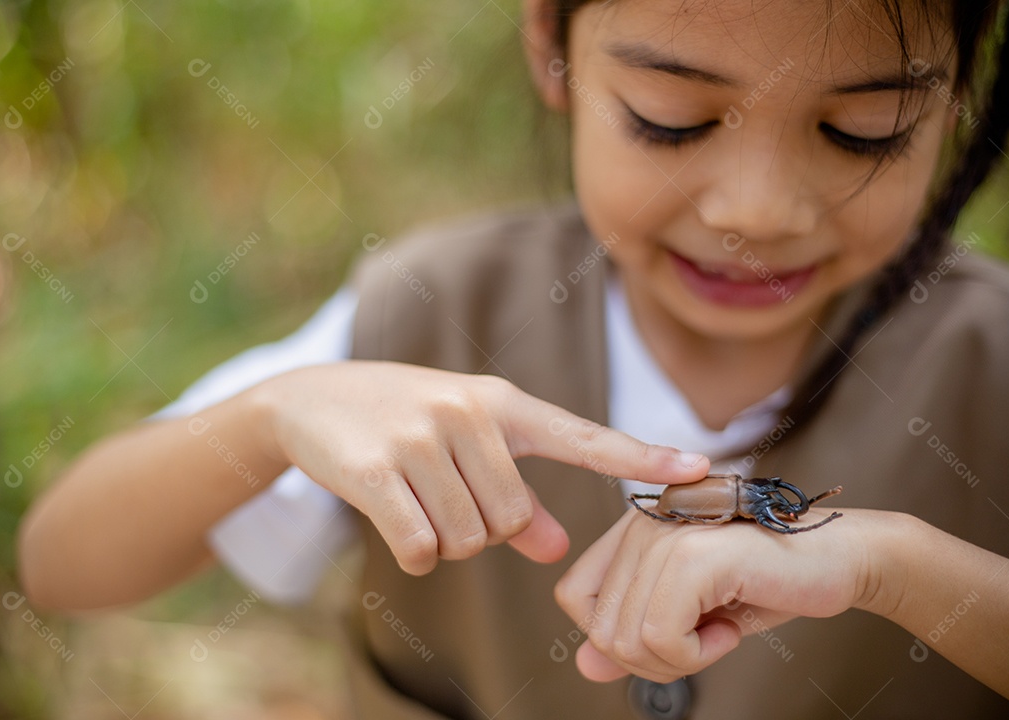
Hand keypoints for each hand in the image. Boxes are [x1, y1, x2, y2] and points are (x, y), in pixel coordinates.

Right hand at [255, 361, 709, 574]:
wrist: (308, 399)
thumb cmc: (401, 421)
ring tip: (417, 499)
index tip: (700, 467)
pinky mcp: (379, 470)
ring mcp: (422, 438)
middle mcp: (469, 414)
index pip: (584, 435)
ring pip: (468, 541)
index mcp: (502, 404)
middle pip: (511, 521)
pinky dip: (413, 554)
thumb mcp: (464, 445)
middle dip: (482, 532)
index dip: (643, 457)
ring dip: (445, 542)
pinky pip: (423, 549)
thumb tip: (554, 548)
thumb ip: (517, 497)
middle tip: (445, 497)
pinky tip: (394, 520)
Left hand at [555, 507, 883, 682]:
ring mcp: (665, 536)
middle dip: (653, 660)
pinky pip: (660, 637)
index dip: (613, 636)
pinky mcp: (694, 556)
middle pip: (600, 628)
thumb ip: (635, 637)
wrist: (838, 560)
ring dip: (679, 660)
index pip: (574, 596)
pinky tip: (730, 629)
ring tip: (718, 631)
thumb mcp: (690, 617)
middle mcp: (641, 524)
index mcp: (633, 531)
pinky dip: (697, 654)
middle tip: (703, 642)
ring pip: (626, 639)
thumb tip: (586, 665)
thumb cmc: (767, 583)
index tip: (667, 633)